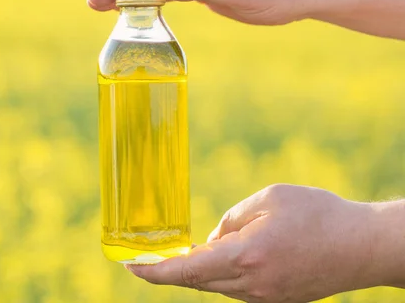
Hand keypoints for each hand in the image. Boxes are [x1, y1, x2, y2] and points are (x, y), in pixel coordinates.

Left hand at [127, 184, 382, 302]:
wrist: (363, 246)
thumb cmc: (318, 214)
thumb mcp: (268, 198)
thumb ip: (232, 219)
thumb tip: (213, 240)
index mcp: (246, 256)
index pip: (186, 270)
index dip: (153, 271)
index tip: (129, 266)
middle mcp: (252, 285)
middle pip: (195, 282)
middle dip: (167, 272)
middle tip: (144, 259)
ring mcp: (264, 297)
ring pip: (215, 287)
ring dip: (194, 272)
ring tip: (179, 255)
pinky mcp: (276, 300)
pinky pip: (235, 290)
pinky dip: (217, 276)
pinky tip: (216, 260)